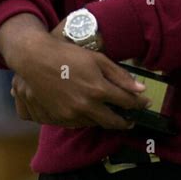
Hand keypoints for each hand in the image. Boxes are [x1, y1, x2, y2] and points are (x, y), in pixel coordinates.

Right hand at [10, 34, 150, 129]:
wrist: (35, 60)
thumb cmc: (68, 55)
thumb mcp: (97, 59)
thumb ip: (120, 75)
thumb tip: (141, 89)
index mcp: (98, 89)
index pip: (126, 102)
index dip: (138, 104)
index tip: (144, 103)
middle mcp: (86, 106)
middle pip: (113, 122)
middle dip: (126, 121)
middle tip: (131, 119)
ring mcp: (72, 115)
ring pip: (96, 124)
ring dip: (107, 121)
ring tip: (112, 114)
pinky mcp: (59, 119)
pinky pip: (80, 124)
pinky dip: (89, 120)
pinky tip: (91, 112)